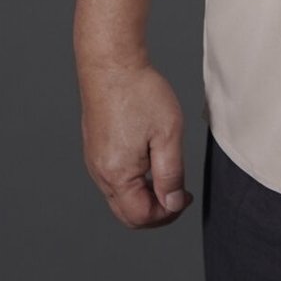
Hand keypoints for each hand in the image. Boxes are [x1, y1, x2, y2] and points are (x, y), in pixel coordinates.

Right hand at [78, 59, 193, 229]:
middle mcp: (100, 173)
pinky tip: (150, 160)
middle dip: (156, 211)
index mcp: (117, 174)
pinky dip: (134, 181)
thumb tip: (172, 203)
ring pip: (120, 197)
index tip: (187, 196)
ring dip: (145, 195)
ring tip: (167, 173)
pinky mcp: (94, 148)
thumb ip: (171, 175)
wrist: (111, 63)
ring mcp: (94, 161)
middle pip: (127, 213)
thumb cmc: (139, 93)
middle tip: (179, 194)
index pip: (141, 217)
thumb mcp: (168, 135)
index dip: (168, 214)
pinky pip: (113, 179)